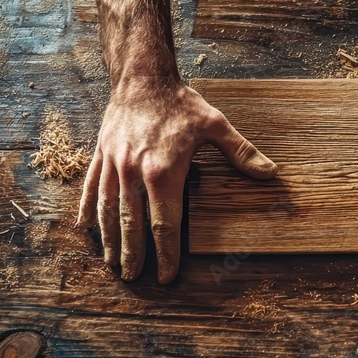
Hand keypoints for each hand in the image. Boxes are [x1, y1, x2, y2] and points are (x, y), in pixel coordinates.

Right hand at [77, 77, 277, 283]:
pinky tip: (86, 229)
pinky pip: (92, 188)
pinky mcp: (101, 155)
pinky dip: (88, 210)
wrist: (143, 77)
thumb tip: (270, 173)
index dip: (166, 253)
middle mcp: (133, 172)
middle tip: (134, 279)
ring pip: (108, 211)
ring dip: (109, 240)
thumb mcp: (215, 124)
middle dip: (133, 255)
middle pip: (132, 225)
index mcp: (164, 172)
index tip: (167, 276)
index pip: (164, 224)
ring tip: (112, 263)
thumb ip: (241, 152)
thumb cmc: (180, 103)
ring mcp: (114, 165)